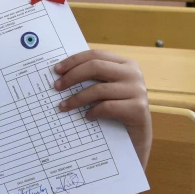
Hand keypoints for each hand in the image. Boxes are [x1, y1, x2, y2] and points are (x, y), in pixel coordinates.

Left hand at [55, 49, 151, 164]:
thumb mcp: (105, 90)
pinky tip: (87, 116)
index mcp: (125, 64)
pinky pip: (107, 107)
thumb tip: (60, 73)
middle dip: (72, 76)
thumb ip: (92, 78)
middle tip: (56, 87)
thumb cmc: (116, 110)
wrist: (137, 138)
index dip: (74, 61)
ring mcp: (138, 91)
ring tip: (63, 106)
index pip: (95, 55)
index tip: (56, 70)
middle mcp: (134, 74)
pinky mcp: (138, 109)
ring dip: (77, 98)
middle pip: (96, 67)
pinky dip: (93, 111)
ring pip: (99, 89)